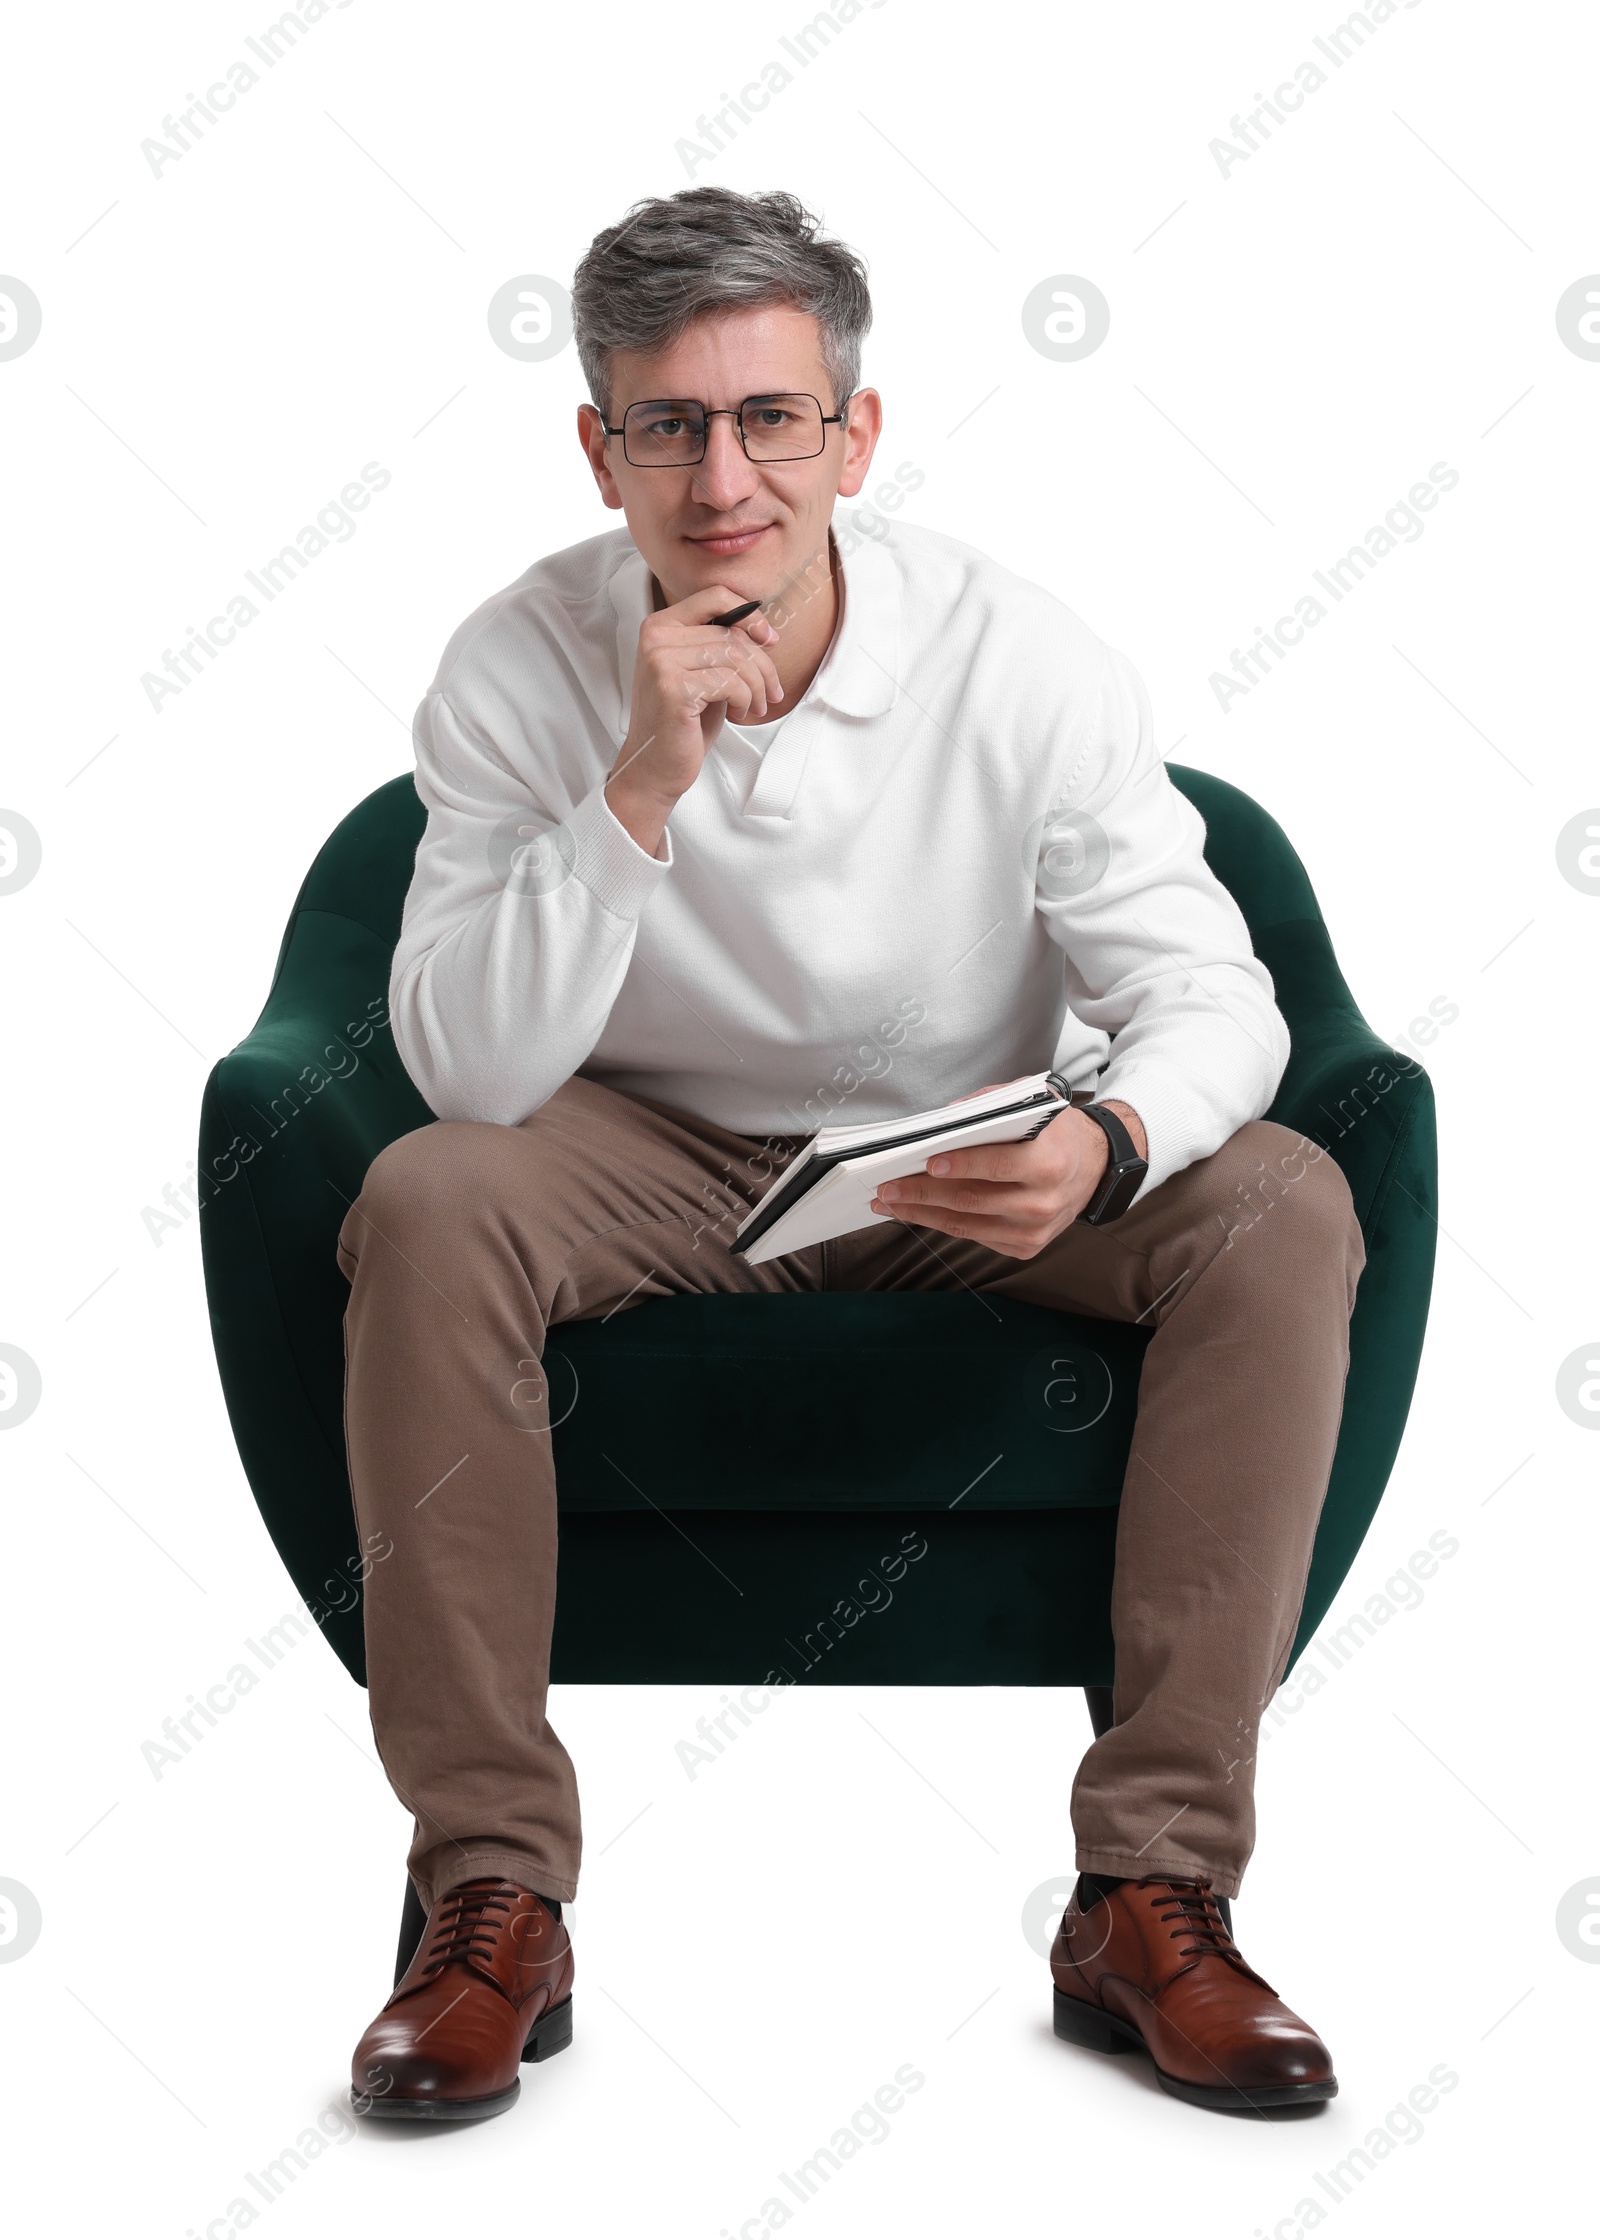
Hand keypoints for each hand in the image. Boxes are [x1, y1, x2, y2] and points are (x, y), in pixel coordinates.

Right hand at [605, 586, 782, 855]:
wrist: (655, 767)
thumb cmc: (684, 723)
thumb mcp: (704, 675)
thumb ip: (721, 646)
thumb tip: (762, 630)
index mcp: (661, 625)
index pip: (715, 596)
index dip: (750, 615)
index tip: (770, 640)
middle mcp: (656, 637)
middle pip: (732, 634)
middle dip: (763, 666)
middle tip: (771, 693)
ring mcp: (661, 661)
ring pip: (736, 657)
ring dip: (757, 686)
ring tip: (756, 706)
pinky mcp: (673, 688)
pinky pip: (731, 682)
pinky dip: (745, 700)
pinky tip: (738, 714)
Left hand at [869, 1098, 1147, 1260]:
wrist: (1094, 1168)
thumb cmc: (1056, 1133)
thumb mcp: (1034, 1103)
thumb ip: (990, 1104)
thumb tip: (945, 1119)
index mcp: (1049, 1164)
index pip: (996, 1166)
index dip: (960, 1165)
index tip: (927, 1161)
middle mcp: (1042, 1203)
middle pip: (971, 1200)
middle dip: (922, 1193)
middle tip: (886, 1186)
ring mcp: (1033, 1231)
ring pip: (965, 1224)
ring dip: (921, 1214)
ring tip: (889, 1202)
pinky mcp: (1024, 1247)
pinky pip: (973, 1236)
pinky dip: (941, 1223)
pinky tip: (917, 1212)